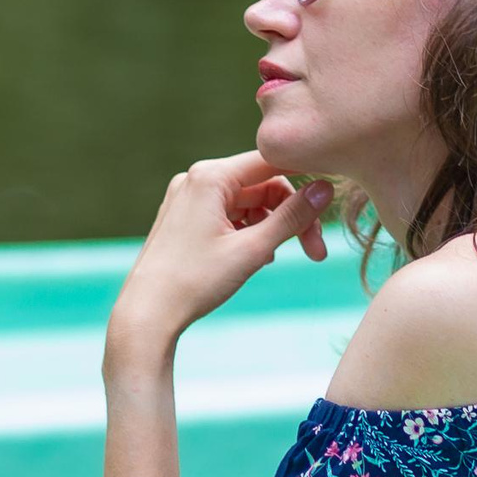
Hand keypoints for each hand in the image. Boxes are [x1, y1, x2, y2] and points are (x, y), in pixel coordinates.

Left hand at [110, 153, 332, 350]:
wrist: (147, 314)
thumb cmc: (195, 281)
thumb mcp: (253, 249)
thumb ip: (292, 217)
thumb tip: (326, 189)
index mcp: (210, 176)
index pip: (272, 162)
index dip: (306, 181)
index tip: (330, 205)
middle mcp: (195, 179)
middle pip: (261, 185)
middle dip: (290, 215)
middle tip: (315, 251)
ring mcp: (187, 198)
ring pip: (246, 202)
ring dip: (270, 227)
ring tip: (277, 259)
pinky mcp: (184, 218)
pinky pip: (228, 215)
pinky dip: (248, 232)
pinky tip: (257, 258)